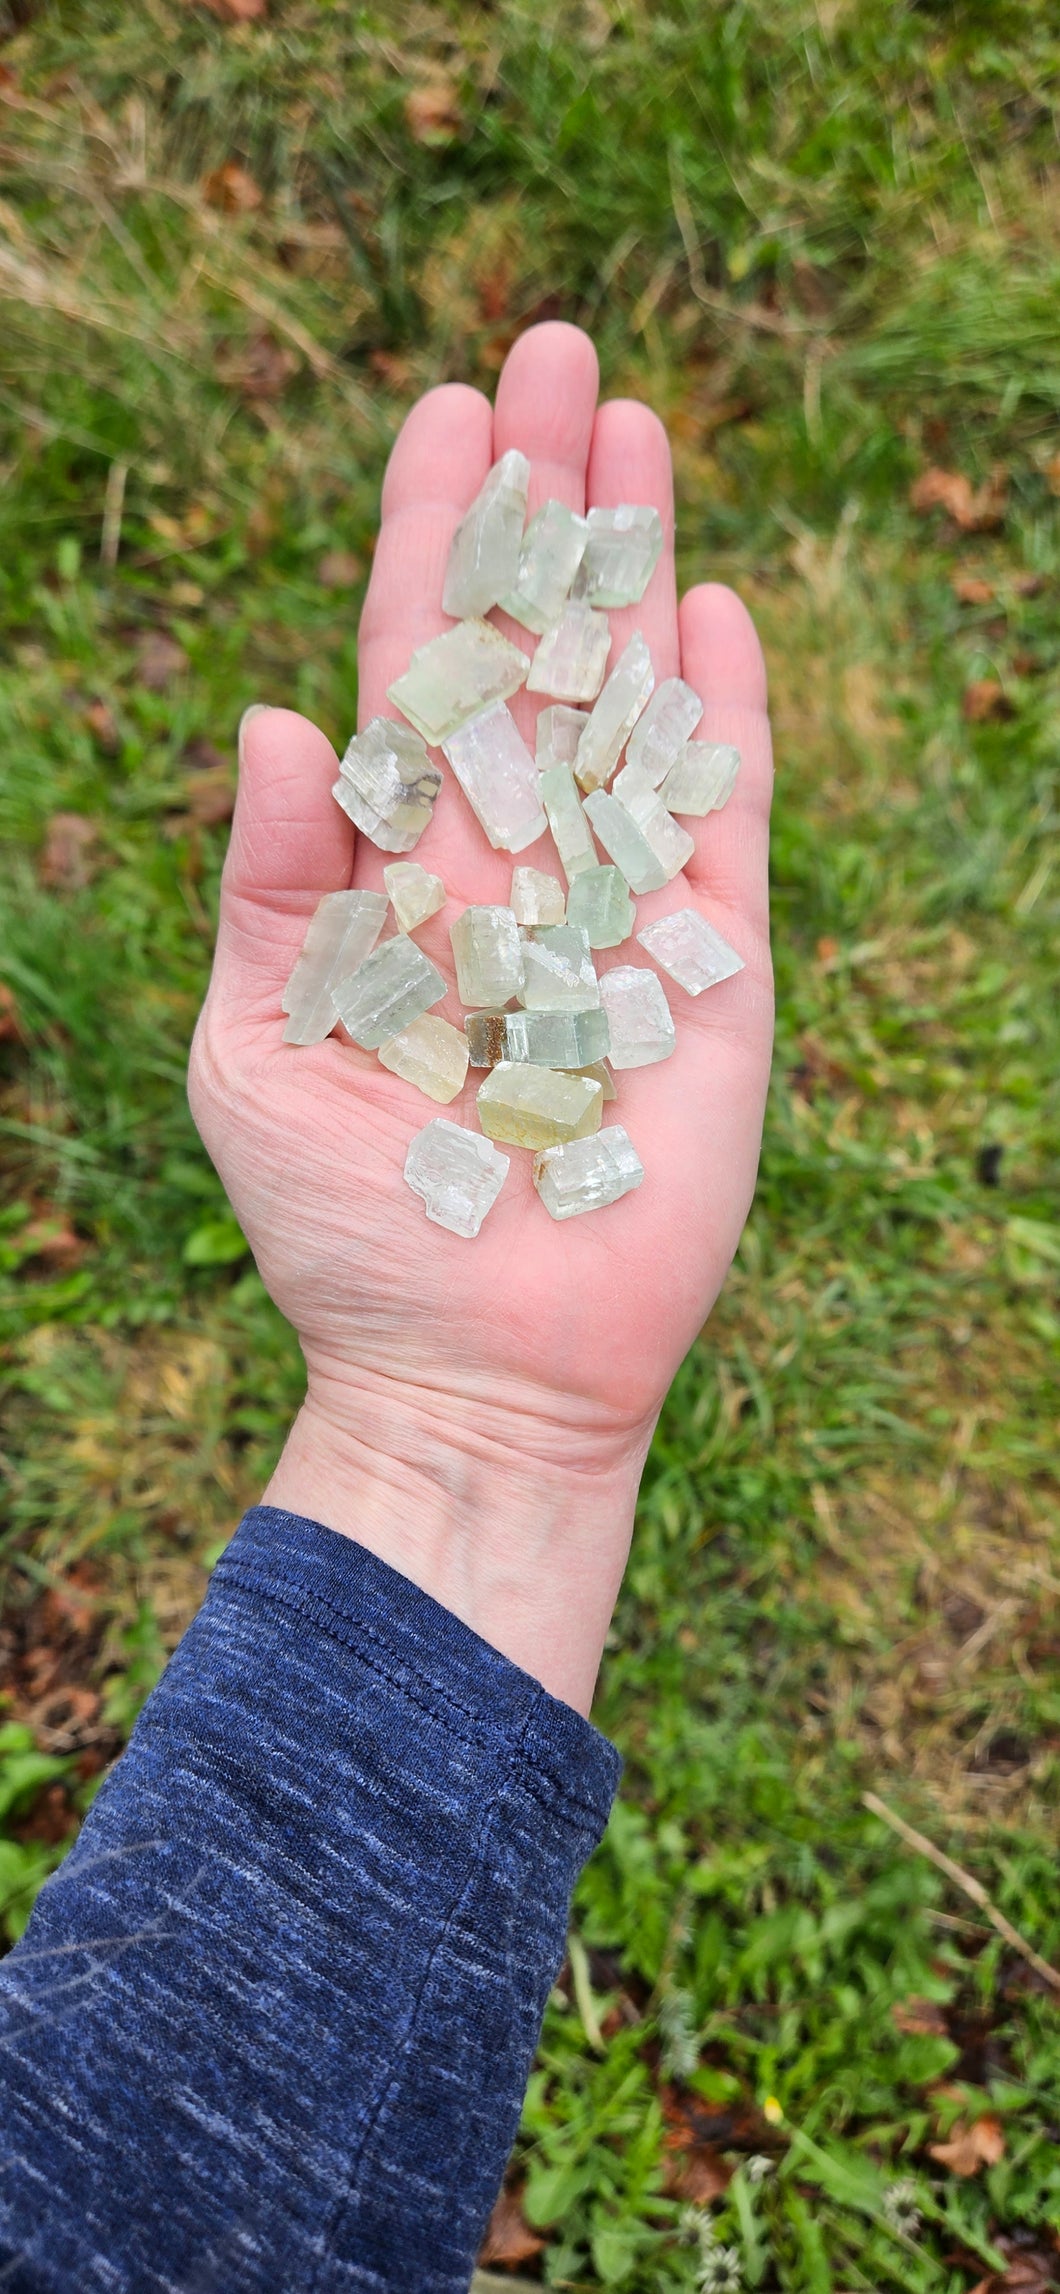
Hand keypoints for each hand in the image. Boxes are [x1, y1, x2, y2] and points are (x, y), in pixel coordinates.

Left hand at [189, 324, 772, 1713]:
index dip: (425, 543)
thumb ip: (273, 891)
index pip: (412, 670)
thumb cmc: (346, 1229)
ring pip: (629, 701)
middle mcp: (509, 863)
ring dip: (632, 566)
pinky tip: (707, 608)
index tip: (441, 413)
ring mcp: (614, 908)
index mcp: (396, 870)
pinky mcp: (711, 974)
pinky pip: (720, 821)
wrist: (478, 1373)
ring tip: (636, 425)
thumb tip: (276, 719)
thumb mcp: (260, 1054)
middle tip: (555, 349)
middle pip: (530, 649)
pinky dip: (720, 715)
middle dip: (540, 505)